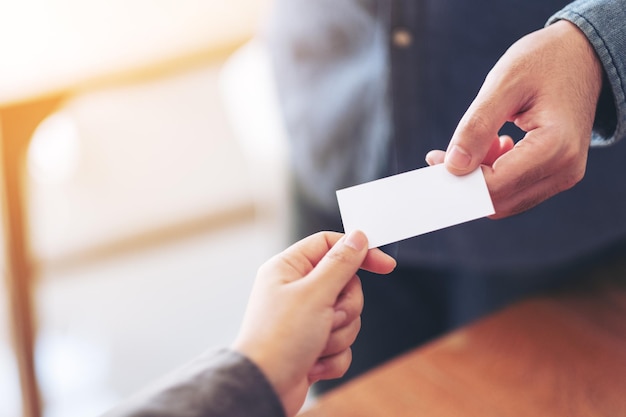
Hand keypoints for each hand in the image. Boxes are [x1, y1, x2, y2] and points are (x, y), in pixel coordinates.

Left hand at [231, 230, 395, 416]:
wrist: (264, 388)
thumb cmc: (278, 339)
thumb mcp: (315, 293)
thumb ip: (341, 263)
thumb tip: (357, 238)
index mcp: (288, 268)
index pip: (330, 245)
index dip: (358, 252)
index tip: (384, 265)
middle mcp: (295, 290)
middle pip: (345, 284)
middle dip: (345, 307)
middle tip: (329, 316)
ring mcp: (304, 318)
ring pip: (347, 316)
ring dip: (339, 334)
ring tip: (317, 343)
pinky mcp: (312, 344)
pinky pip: (342, 343)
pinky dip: (334, 355)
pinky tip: (314, 363)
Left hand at [426, 20, 602, 217]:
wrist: (582, 54)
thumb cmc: (544, 60)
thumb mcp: (504, 83)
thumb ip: (477, 126)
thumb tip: (453, 166)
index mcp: (555, 146)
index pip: (495, 185)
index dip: (459, 178)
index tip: (434, 159)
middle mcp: (565, 169)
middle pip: (499, 201)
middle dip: (466, 183)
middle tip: (443, 155)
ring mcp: (564, 175)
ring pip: (505, 201)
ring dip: (480, 179)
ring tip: (477, 141)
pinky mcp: (557, 174)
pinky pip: (516, 191)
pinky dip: (495, 176)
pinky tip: (493, 146)